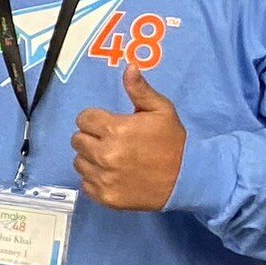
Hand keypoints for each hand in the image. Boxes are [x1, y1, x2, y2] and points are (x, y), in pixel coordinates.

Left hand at [71, 64, 185, 210]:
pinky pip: (85, 183)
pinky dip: (95, 179)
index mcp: (116, 129)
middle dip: (91, 138)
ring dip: (90, 159)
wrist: (188, 178)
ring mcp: (103, 178)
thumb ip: (140, 90)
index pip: (84, 119)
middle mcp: (105, 154)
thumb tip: (129, 67)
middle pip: (77, 140)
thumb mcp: (161, 110)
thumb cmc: (172, 141)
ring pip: (78, 162)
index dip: (95, 120)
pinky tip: (112, 175)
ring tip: (112, 159)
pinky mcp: (105, 197)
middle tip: (111, 142)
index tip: (109, 125)